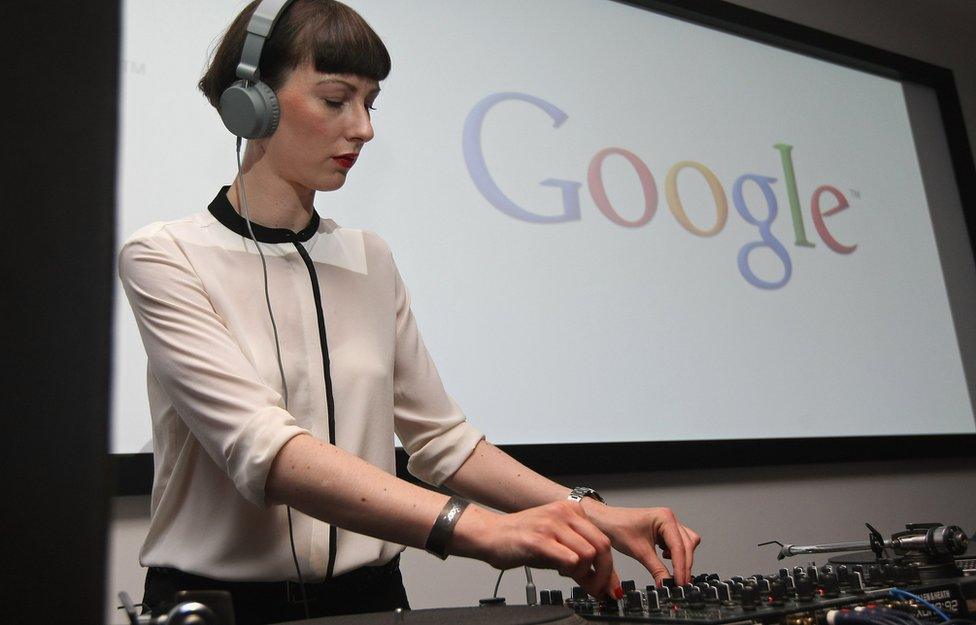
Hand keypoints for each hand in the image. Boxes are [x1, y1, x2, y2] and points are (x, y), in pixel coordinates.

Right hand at [451, 501, 620, 598]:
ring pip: (588, 554)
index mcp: (571, 510)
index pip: (603, 540)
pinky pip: (570, 558)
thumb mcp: (556, 546)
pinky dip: (571, 571)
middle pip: (602, 546)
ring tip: (570, 576)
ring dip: (583, 574)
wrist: (490, 535)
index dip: (609, 568)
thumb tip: (601, 583)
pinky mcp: (539, 540)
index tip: (609, 586)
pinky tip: (560, 571)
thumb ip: (579, 561)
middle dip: (604, 574)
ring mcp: (551, 525)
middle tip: (598, 590)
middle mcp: (564, 513)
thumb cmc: (521, 540)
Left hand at [582, 502, 699, 585]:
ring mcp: (668, 524)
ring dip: (682, 558)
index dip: (681, 568)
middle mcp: (669, 519)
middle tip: (679, 583)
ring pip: (686, 544)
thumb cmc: (617, 527)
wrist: (604, 521)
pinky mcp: (664, 530)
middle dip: (684, 565)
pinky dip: (676, 554)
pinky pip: (678, 543)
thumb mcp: (639, 551)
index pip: (679, 547)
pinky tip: (665, 559)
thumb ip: (656, 569)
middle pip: (687, 546)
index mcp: (665, 518)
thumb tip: (667, 584)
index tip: (681, 583)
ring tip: (673, 572)